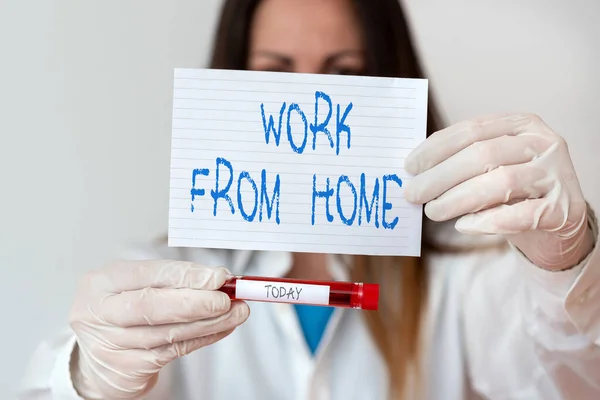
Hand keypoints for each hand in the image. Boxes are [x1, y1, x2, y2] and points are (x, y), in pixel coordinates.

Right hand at [69, 260, 248, 398]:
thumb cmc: (122, 311)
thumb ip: (173, 279)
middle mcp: (99, 313)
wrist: (98, 358)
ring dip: (210, 322)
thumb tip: (219, 278)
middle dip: (196, 302)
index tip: (217, 276)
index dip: (185, 275)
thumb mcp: (136, 286)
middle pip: (152, 306)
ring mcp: (111, 344)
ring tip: (236, 312)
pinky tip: (221, 328)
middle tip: (226, 299)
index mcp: (100, 283)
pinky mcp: (128, 369)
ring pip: (169, 332)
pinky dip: (204, 337)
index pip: (146, 274)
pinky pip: (175, 351)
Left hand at [404, 113, 593, 270]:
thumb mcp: (492, 166)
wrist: (558, 223)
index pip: (472, 130)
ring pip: (500, 182)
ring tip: (433, 211)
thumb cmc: (514, 191)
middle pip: (482, 155)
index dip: (436, 148)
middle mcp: (543, 143)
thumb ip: (461, 161)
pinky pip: (520, 215)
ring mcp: (556, 175)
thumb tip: (415, 171)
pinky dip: (487, 222)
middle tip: (414, 194)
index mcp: (522, 124)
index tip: (410, 166)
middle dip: (440, 176)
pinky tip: (464, 226)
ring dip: (458, 199)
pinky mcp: (562, 209)